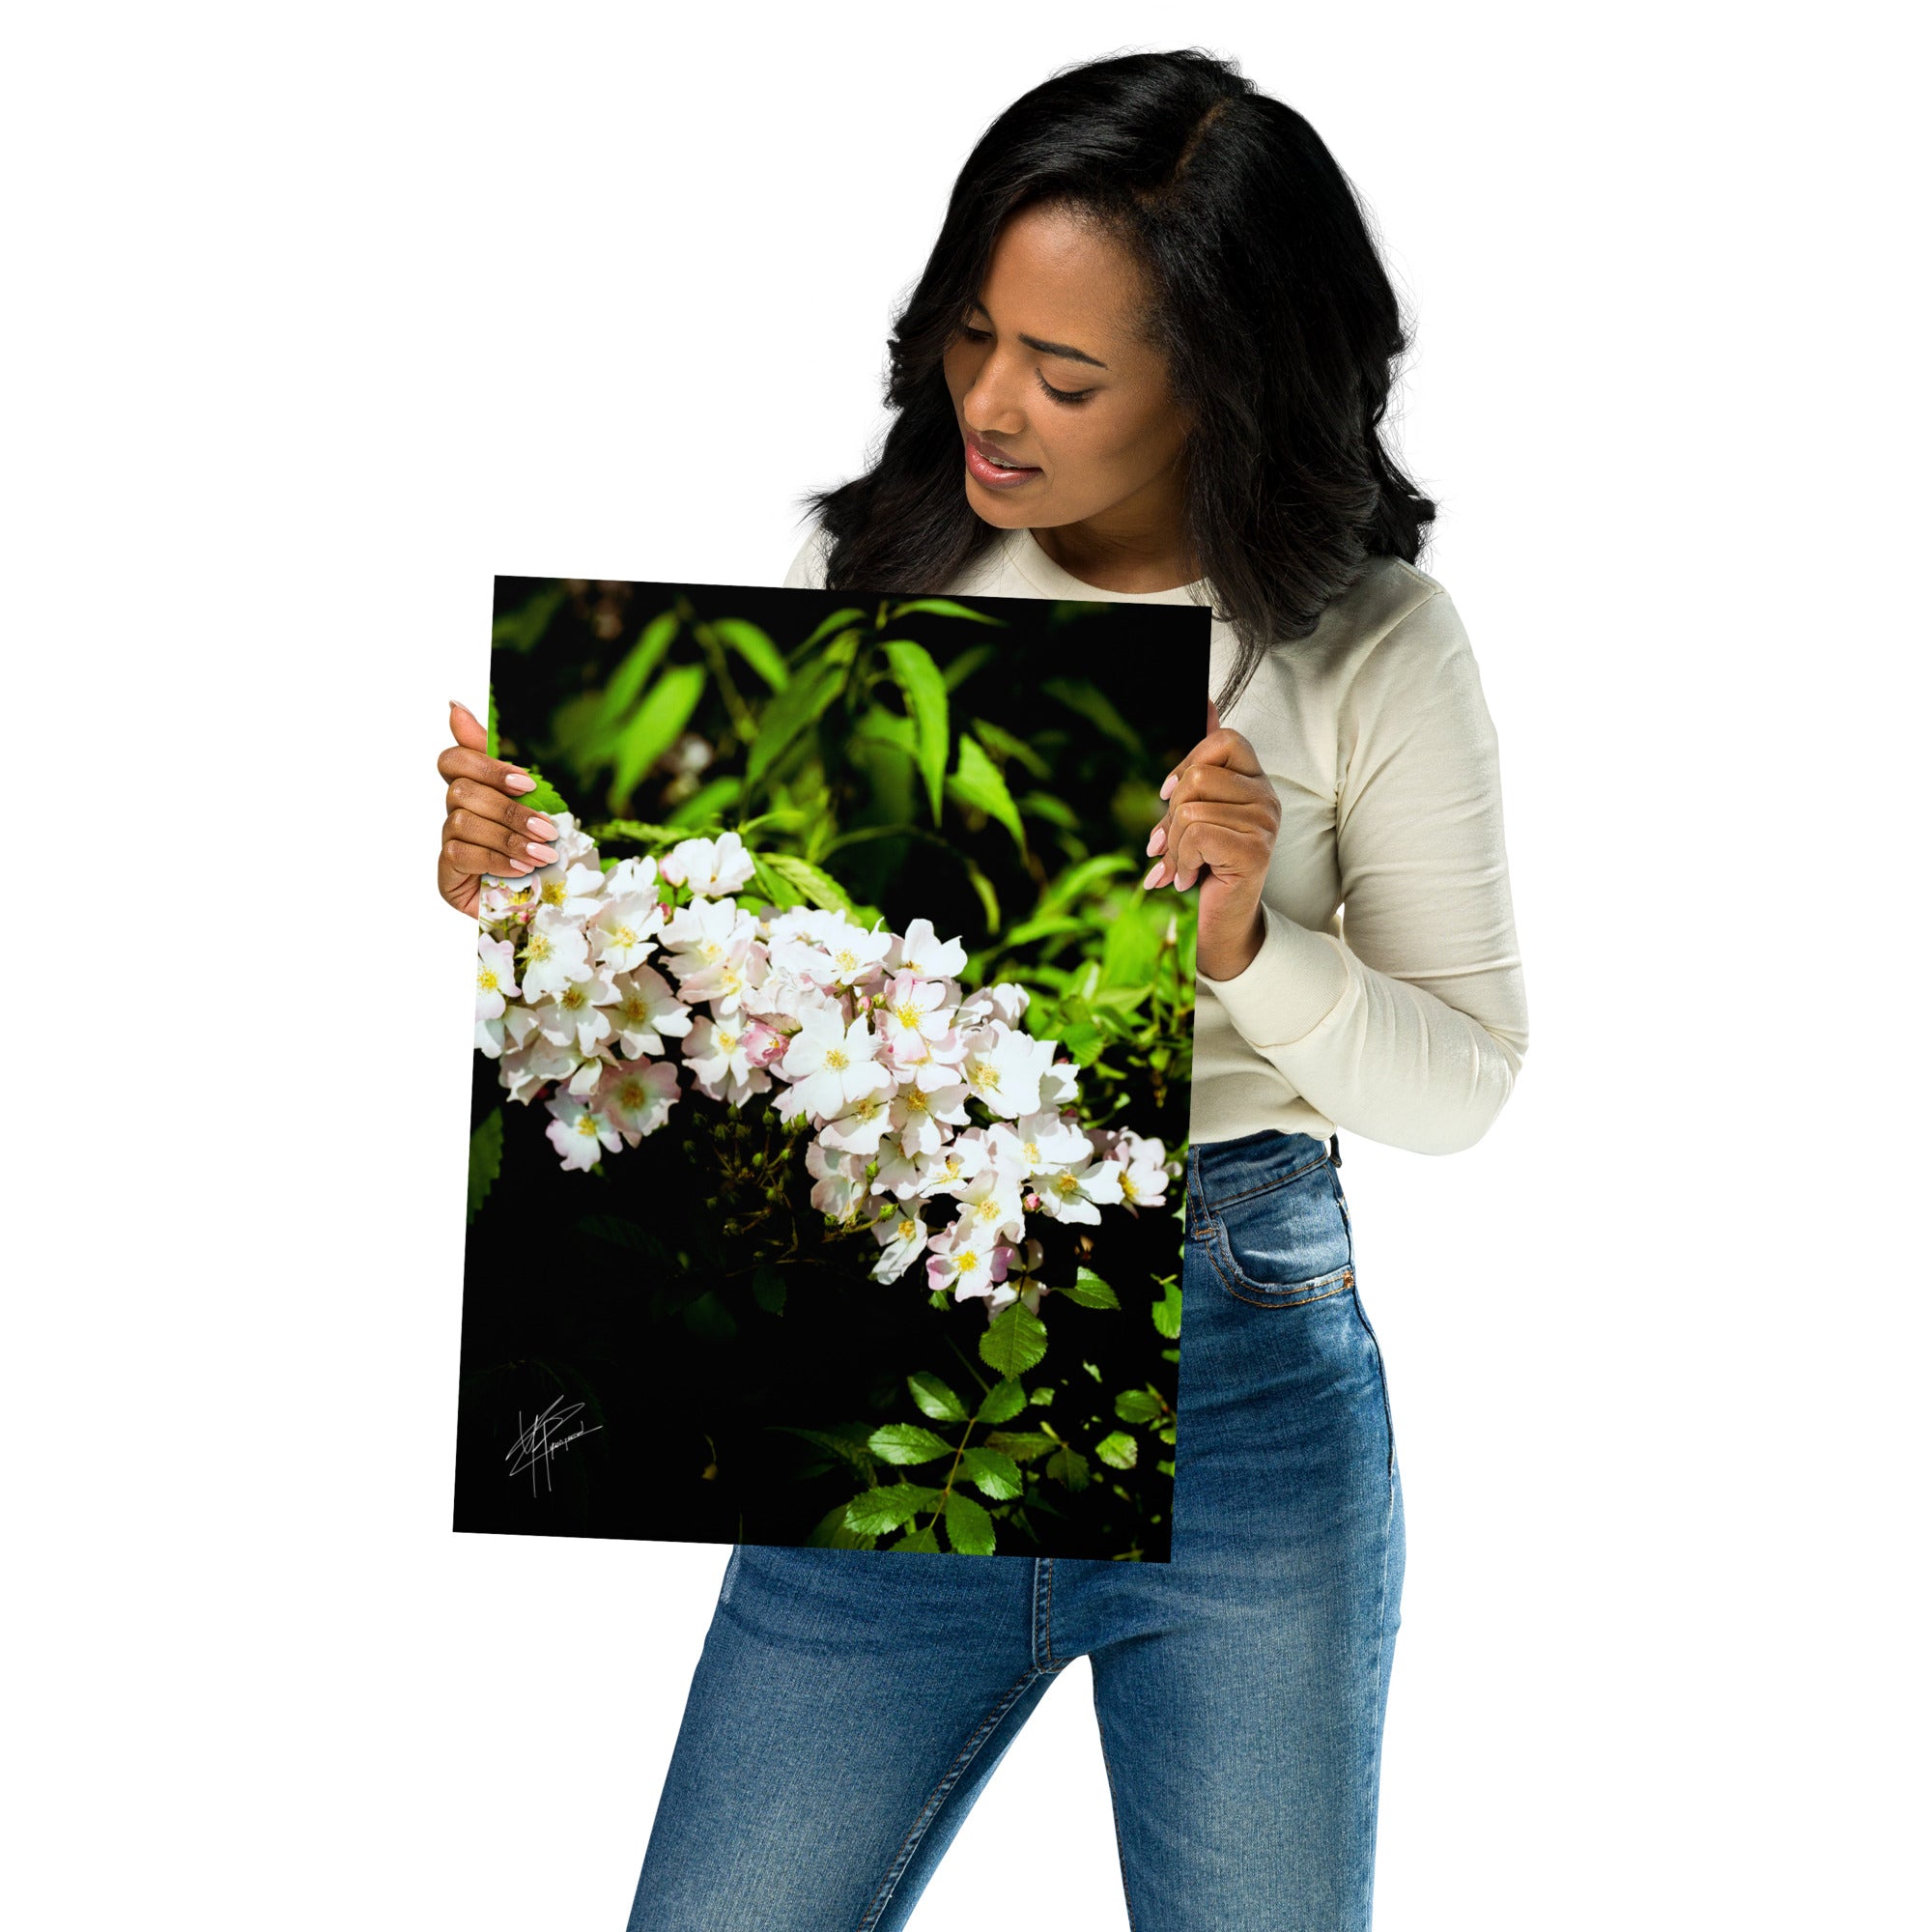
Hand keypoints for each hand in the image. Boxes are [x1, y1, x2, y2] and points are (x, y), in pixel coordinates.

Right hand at [436, 699, 557, 918]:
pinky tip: (521, 870)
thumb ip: (504, 768)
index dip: (485, 764)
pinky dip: (496, 859)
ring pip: (463, 821)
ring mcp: (447, 843)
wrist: (542, 908)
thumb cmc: (537, 855)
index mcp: (475, 792)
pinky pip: (461, 854)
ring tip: (543, 855)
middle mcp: (454, 814)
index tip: (525, 782)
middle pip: (461, 790)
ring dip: (509, 837)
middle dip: (509, 809)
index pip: (454, 760)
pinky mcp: (446, 874)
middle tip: (548, 829)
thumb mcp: (534, 809)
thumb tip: (454, 705)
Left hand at [1141, 698, 1279, 980]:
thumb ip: (1201, 762)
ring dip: (1174, 847)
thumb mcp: (1196, 810)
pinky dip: (1181, 862)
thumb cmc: (1206, 865)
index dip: (1187, 763)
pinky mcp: (1255, 851)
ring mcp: (1265, 824)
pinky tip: (1189, 879)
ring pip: (1191, 810)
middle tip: (1168, 846)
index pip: (1223, 739)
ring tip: (1181, 867)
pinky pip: (1197, 836)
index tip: (1169, 795)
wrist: (1221, 923)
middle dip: (1170, 815)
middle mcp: (1267, 798)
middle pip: (1198, 778)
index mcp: (1255, 781)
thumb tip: (1205, 700)